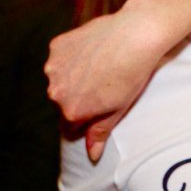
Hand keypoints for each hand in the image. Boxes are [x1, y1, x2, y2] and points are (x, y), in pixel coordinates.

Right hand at [45, 0, 169, 160]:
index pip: (69, 126)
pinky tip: (94, 50)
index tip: (100, 106)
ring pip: (59, 79)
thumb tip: (92, 155)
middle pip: (62, 102)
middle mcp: (56, 92)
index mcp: (71, 112)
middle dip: (77, 97)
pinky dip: (72, 56)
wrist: (136, 35)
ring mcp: (53, 67)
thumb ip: (100, 132)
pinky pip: (61, 57)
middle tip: (103, 83)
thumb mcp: (119, 108)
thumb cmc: (133, 74)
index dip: (85, 118)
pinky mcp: (57, 46)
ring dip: (72, 76)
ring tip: (100, 66)